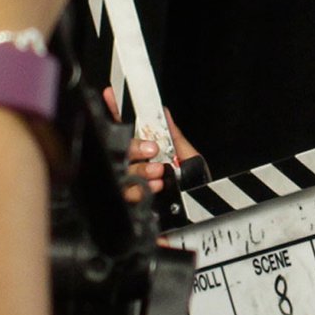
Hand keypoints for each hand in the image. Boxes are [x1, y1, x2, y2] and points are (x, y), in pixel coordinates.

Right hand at [105, 85, 199, 205]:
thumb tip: (164, 113)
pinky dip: (140, 190)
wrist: (204, 218)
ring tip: (159, 173)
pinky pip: (125, 196)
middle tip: (152, 149)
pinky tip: (154, 187)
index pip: (126, 131)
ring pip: (120, 174)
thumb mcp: (191, 160)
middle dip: (133, 147)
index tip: (111, 95)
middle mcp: (136, 170)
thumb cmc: (197, 193)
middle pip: (119, 151)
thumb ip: (175, 137)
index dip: (117, 112)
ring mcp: (132, 188)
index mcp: (149, 156)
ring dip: (140, 171)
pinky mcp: (132, 207)